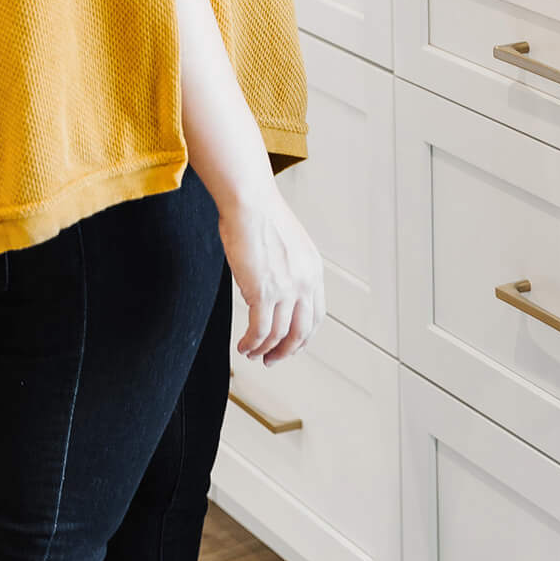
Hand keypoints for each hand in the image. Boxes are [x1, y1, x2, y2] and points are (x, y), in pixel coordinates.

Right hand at [217, 183, 324, 365]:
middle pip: (301, 332)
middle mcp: (304, 282)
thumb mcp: (288, 245)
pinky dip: (251, 344)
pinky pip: (259, 331)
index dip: (304, 337)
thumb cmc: (260, 215)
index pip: (316, 316)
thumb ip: (289, 270)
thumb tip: (276, 291)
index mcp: (313, 270)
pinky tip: (243, 346)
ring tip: (252, 353)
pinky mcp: (263, 292)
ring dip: (264, 350)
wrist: (249, 201)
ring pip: (278, 336)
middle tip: (271, 359)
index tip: (291, 345)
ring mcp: (285, 289)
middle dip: (286, 351)